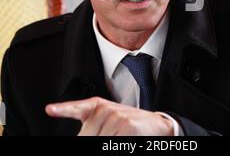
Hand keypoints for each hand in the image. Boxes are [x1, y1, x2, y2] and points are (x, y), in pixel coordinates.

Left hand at [45, 97, 173, 135]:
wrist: (156, 124)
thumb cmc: (129, 125)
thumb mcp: (110, 120)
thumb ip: (93, 128)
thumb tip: (84, 135)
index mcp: (98, 106)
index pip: (78, 108)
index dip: (63, 109)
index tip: (50, 109)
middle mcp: (105, 109)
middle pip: (86, 136)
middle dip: (94, 140)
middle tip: (111, 135)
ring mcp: (116, 117)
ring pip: (99, 141)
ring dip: (108, 144)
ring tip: (119, 136)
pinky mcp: (127, 126)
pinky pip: (112, 144)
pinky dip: (117, 144)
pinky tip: (124, 138)